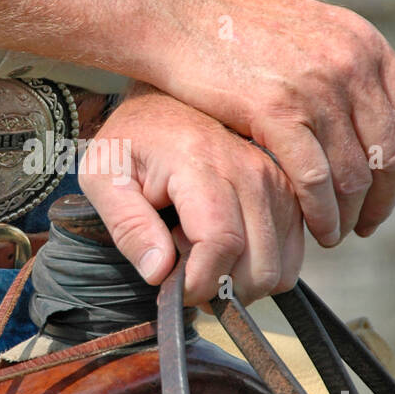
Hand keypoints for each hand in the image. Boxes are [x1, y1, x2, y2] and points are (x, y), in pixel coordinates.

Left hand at [77, 87, 303, 304]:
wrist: (165, 104)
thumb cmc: (130, 142)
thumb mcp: (103, 177)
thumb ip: (128, 226)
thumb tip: (160, 272)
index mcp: (200, 163)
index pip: (221, 243)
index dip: (198, 283)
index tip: (172, 289)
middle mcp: (250, 170)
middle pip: (258, 267)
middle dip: (219, 287)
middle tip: (183, 262)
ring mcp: (277, 182)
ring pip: (278, 270)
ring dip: (240, 280)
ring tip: (202, 249)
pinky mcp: (290, 193)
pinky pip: (291, 258)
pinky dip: (260, 267)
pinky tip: (227, 244)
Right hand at [149, 0, 394, 246]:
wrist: (177, 10)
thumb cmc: (230, 27)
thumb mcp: (304, 32)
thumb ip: (336, 65)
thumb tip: (358, 112)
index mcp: (363, 42)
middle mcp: (350, 63)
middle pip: (390, 150)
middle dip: (384, 198)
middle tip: (368, 224)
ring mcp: (316, 87)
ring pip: (355, 173)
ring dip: (350, 214)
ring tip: (337, 234)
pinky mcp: (276, 110)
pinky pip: (315, 179)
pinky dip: (321, 213)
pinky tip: (315, 229)